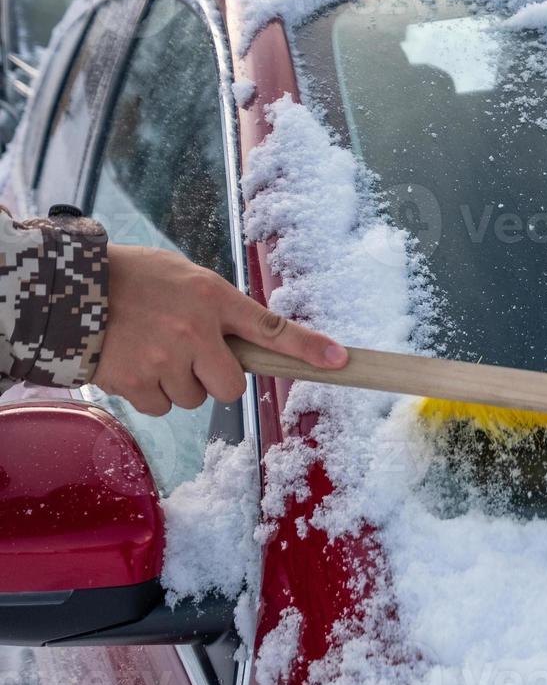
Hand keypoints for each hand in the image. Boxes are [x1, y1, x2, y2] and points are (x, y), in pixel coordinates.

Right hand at [93, 245, 347, 415]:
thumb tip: (246, 338)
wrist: (69, 289)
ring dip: (181, 384)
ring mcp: (165, 361)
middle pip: (231, 386)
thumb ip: (217, 306)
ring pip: (195, 399)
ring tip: (153, 351)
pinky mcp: (136, 383)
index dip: (307, 347)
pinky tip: (136, 364)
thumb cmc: (132, 277)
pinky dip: (153, 393)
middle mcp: (195, 332)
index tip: (339, 361)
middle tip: (194, 357)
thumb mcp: (185, 276)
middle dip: (218, 379)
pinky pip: (163, 407)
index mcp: (212, 298)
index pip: (271, 327)